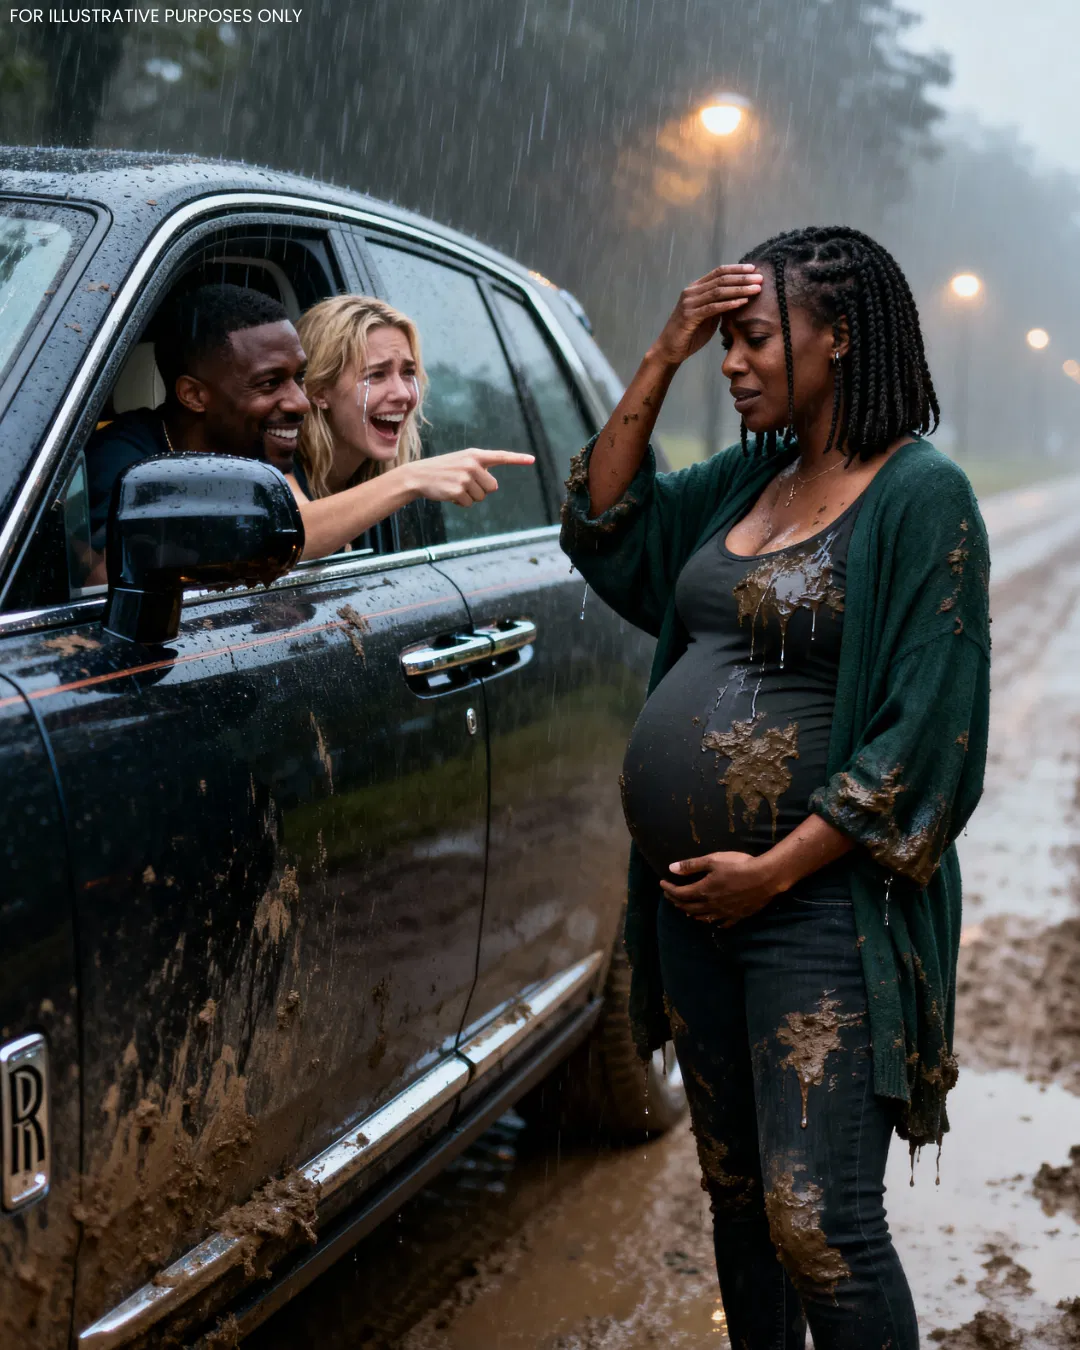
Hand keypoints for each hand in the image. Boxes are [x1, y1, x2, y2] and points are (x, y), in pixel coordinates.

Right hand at [407, 449, 534, 506]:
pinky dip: (460, 502)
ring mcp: (465, 478)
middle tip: (463, 483)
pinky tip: (449, 493)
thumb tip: (493, 486)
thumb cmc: (443, 469)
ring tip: (454, 486)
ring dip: (469, 497)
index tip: (532, 459)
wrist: (418, 475)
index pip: (500, 456)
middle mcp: (472, 464)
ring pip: (481, 497)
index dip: (517, 459)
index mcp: (475, 455)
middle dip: (481, 490)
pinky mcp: (457, 491)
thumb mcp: (461, 462)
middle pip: (492, 487)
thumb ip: (480, 469)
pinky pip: (469, 504)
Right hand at [649, 265, 762, 366]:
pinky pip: (713, 307)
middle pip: (721, 279)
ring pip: (718, 291)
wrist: (670, 349)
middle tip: (760, 278)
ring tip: (756, 289)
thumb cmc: (690, 334)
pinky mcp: (689, 316)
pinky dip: (729, 304)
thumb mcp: (708, 316)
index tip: (754, 268)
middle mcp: (691, 292)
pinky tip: (742, 302)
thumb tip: (739, 297)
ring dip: (740, 289)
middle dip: (742, 277)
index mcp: (696, 288)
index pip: (719, 272)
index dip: (737, 269)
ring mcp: (689, 303)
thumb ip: (719, 305)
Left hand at [659, 849, 777, 925]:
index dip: (669, 889)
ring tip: (686, 909)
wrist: (765, 878)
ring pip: (703, 917)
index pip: (680, 893)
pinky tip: (713, 920)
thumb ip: (692, 866)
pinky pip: (722, 923)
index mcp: (704, 890)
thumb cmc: (739, 865)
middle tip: (670, 895)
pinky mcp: (738, 916)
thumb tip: (671, 869)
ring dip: (691, 913)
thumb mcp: (713, 860)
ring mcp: (725, 912)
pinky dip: (713, 921)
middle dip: (676, 901)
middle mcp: (711, 905)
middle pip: (688, 907)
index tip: (662, 883)